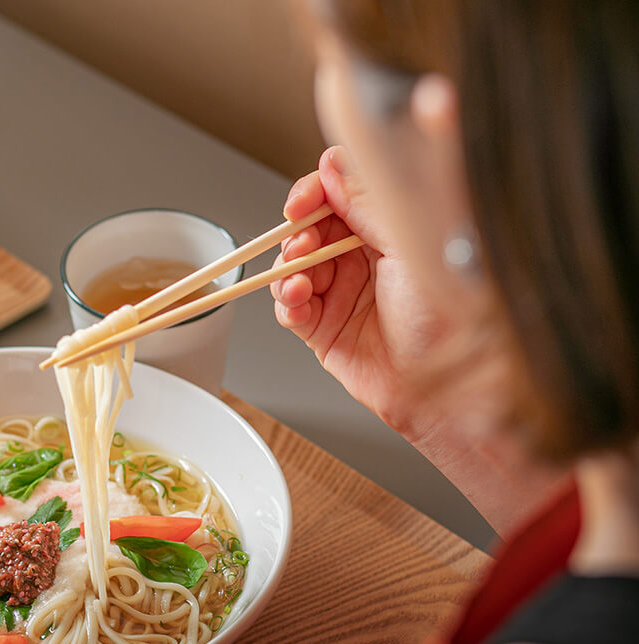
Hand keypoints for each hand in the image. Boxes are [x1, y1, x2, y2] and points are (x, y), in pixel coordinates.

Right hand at [272, 146, 449, 438]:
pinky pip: (289, 307)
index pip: (340, 193)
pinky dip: (285, 301)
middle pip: (310, 227)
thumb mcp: (411, 246)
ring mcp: (341, 292)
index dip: (316, 191)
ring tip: (300, 276)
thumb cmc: (452, 320)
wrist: (449, 386)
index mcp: (390, 230)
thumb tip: (335, 164)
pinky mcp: (323, 328)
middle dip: (298, 231)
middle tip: (302, 240)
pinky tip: (296, 300)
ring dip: (287, 267)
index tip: (303, 200)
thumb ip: (369, 203)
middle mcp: (363, 257)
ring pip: (292, 265)